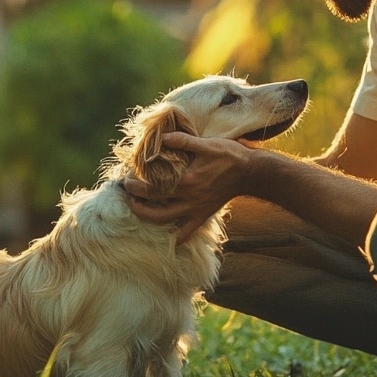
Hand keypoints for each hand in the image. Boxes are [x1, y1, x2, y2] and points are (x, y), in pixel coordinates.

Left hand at [123, 131, 258, 241]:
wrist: (251, 173)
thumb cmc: (229, 156)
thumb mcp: (206, 144)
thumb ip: (183, 141)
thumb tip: (163, 137)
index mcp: (186, 181)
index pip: (153, 187)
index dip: (135, 186)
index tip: (126, 181)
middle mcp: (188, 198)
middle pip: (154, 207)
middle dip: (136, 202)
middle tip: (127, 194)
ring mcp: (195, 209)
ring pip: (166, 221)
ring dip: (148, 218)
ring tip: (137, 210)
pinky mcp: (204, 215)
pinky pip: (187, 232)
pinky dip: (176, 238)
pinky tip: (168, 239)